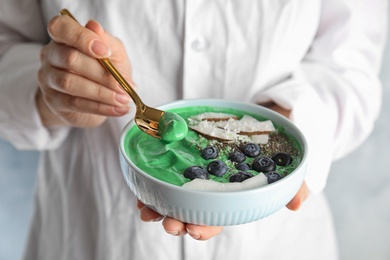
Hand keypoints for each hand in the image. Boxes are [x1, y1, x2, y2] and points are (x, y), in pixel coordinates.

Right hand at [36, 15, 132, 126]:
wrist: (95, 101)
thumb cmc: (105, 70)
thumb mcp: (114, 54)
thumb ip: (107, 41)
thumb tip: (95, 26)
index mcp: (64, 37)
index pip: (61, 27)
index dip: (82, 38)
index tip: (105, 52)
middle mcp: (50, 55)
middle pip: (70, 59)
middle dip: (102, 74)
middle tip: (125, 86)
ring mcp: (48, 79)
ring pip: (71, 83)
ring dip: (102, 93)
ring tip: (124, 99)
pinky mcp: (53, 102)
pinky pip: (75, 104)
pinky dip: (101, 107)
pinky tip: (118, 109)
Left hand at [137, 103, 308, 239]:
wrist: (261, 118)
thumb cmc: (272, 144)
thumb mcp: (285, 161)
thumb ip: (292, 182)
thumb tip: (298, 204)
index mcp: (228, 195)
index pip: (216, 218)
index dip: (205, 228)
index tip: (195, 231)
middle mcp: (207, 188)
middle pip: (189, 211)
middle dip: (178, 222)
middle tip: (171, 224)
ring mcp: (192, 173)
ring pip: (171, 196)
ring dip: (158, 206)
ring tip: (147, 211)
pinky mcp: (181, 156)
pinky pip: (162, 172)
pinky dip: (150, 182)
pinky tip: (141, 186)